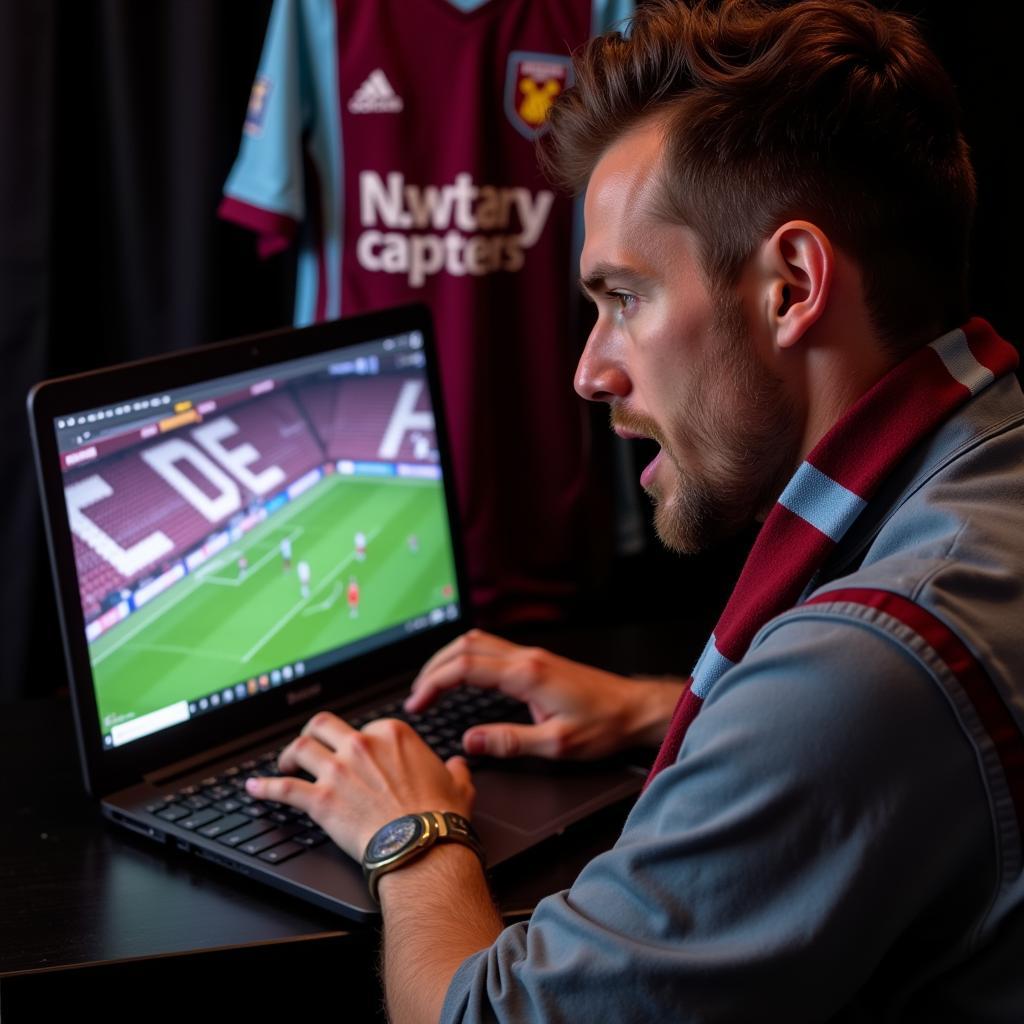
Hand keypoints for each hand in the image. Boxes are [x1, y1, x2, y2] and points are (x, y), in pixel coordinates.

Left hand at [245, 712, 474, 859]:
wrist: (422, 845)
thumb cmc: (440, 817)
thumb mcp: (458, 784)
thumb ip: (454, 770)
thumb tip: (457, 765)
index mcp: (392, 733)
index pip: (364, 725)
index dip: (357, 740)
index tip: (354, 753)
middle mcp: (360, 745)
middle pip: (323, 725)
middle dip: (314, 734)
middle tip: (311, 745)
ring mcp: (338, 770)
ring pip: (300, 748)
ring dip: (287, 755)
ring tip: (283, 763)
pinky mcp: (320, 800)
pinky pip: (283, 789)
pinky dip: (264, 788)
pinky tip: (253, 788)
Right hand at [405, 629, 683, 759]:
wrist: (635, 709)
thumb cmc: (603, 727)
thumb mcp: (557, 745)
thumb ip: (510, 743)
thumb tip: (470, 741)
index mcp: (527, 675)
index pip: (466, 668)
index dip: (434, 683)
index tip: (418, 703)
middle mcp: (526, 658)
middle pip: (465, 646)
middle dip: (433, 668)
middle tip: (417, 695)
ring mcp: (531, 656)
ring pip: (477, 642)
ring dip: (448, 659)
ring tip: (431, 685)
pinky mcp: (537, 661)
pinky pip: (491, 649)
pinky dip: (466, 658)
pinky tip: (462, 677)